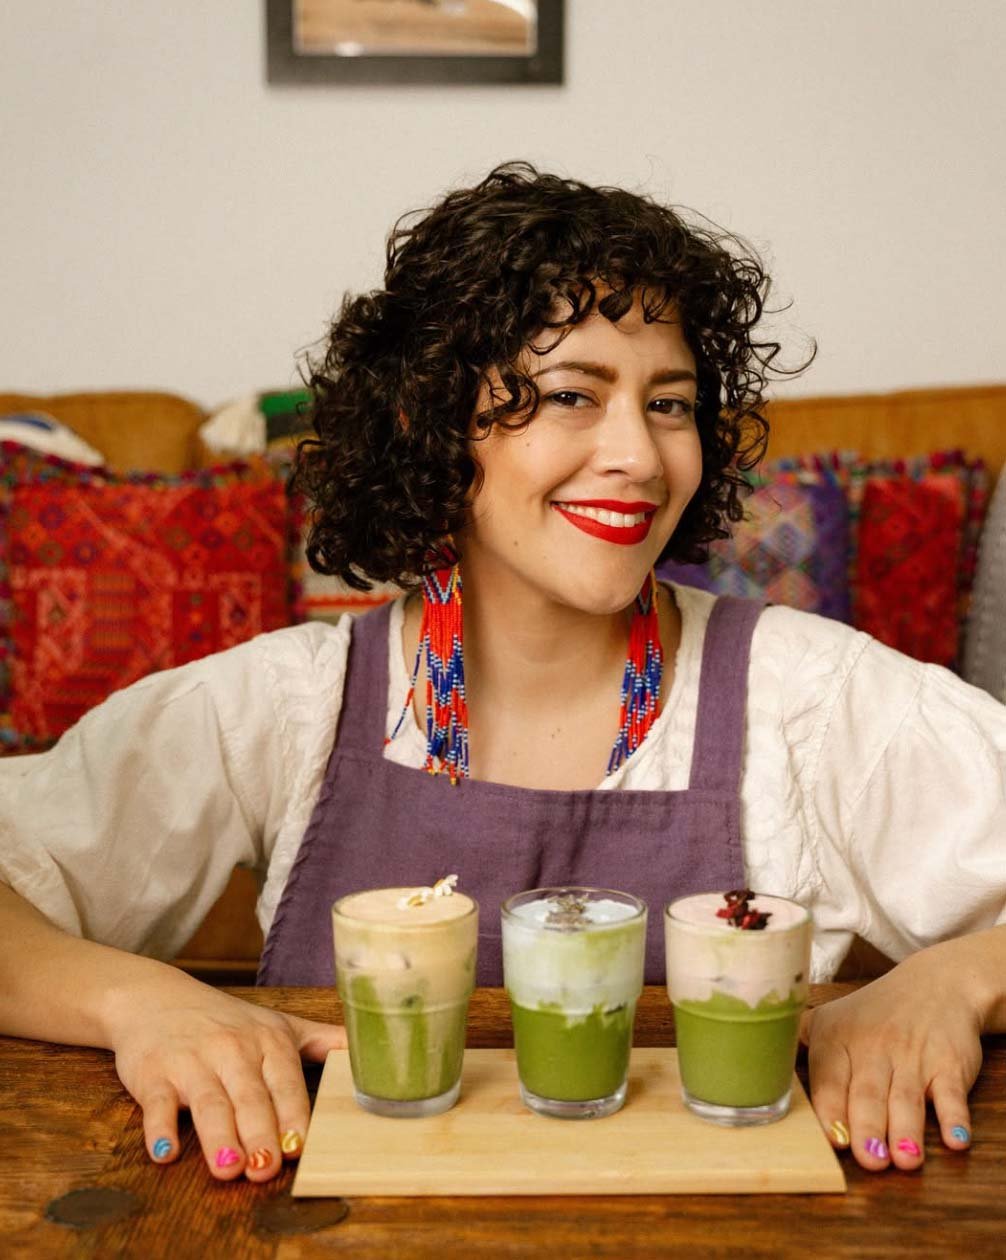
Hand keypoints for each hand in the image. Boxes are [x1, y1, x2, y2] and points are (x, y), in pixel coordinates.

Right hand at [109, 972, 345, 1181]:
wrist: (155, 998)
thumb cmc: (225, 1021)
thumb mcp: (276, 1024)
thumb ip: (322, 1041)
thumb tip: (370, 1051)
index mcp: (268, 1041)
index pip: (285, 1081)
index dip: (293, 1113)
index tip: (300, 1144)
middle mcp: (232, 1050)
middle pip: (249, 1097)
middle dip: (259, 1132)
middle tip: (266, 1167)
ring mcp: (192, 1062)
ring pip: (208, 1103)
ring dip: (218, 1136)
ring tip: (228, 1168)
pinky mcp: (153, 1073)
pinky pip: (157, 1103)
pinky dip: (159, 1127)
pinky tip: (164, 1151)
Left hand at [801, 945, 983, 1171]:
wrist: (935, 984)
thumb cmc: (873, 1012)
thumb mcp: (830, 1018)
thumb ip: (795, 1041)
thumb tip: (751, 1060)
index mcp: (838, 1039)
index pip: (830, 1077)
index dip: (830, 1108)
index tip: (832, 1138)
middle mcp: (874, 1048)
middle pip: (868, 1092)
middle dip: (867, 1126)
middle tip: (870, 1159)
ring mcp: (913, 1057)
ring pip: (906, 1097)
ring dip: (906, 1128)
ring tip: (904, 1158)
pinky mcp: (949, 1064)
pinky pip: (951, 1092)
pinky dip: (954, 1116)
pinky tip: (954, 1139)